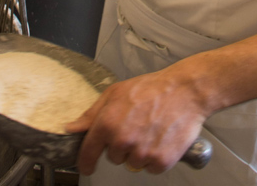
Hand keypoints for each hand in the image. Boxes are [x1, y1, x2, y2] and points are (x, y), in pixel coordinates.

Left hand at [66, 68, 206, 174]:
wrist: (185, 91)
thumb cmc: (152, 88)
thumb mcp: (116, 92)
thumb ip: (91, 114)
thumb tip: (71, 128)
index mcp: (108, 123)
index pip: (88, 153)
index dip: (85, 161)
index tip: (87, 165)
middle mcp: (122, 140)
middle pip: (113, 157)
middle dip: (122, 145)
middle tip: (136, 125)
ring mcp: (142, 152)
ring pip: (132, 163)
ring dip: (139, 151)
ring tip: (150, 129)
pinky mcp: (160, 161)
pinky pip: (150, 168)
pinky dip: (155, 157)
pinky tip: (160, 138)